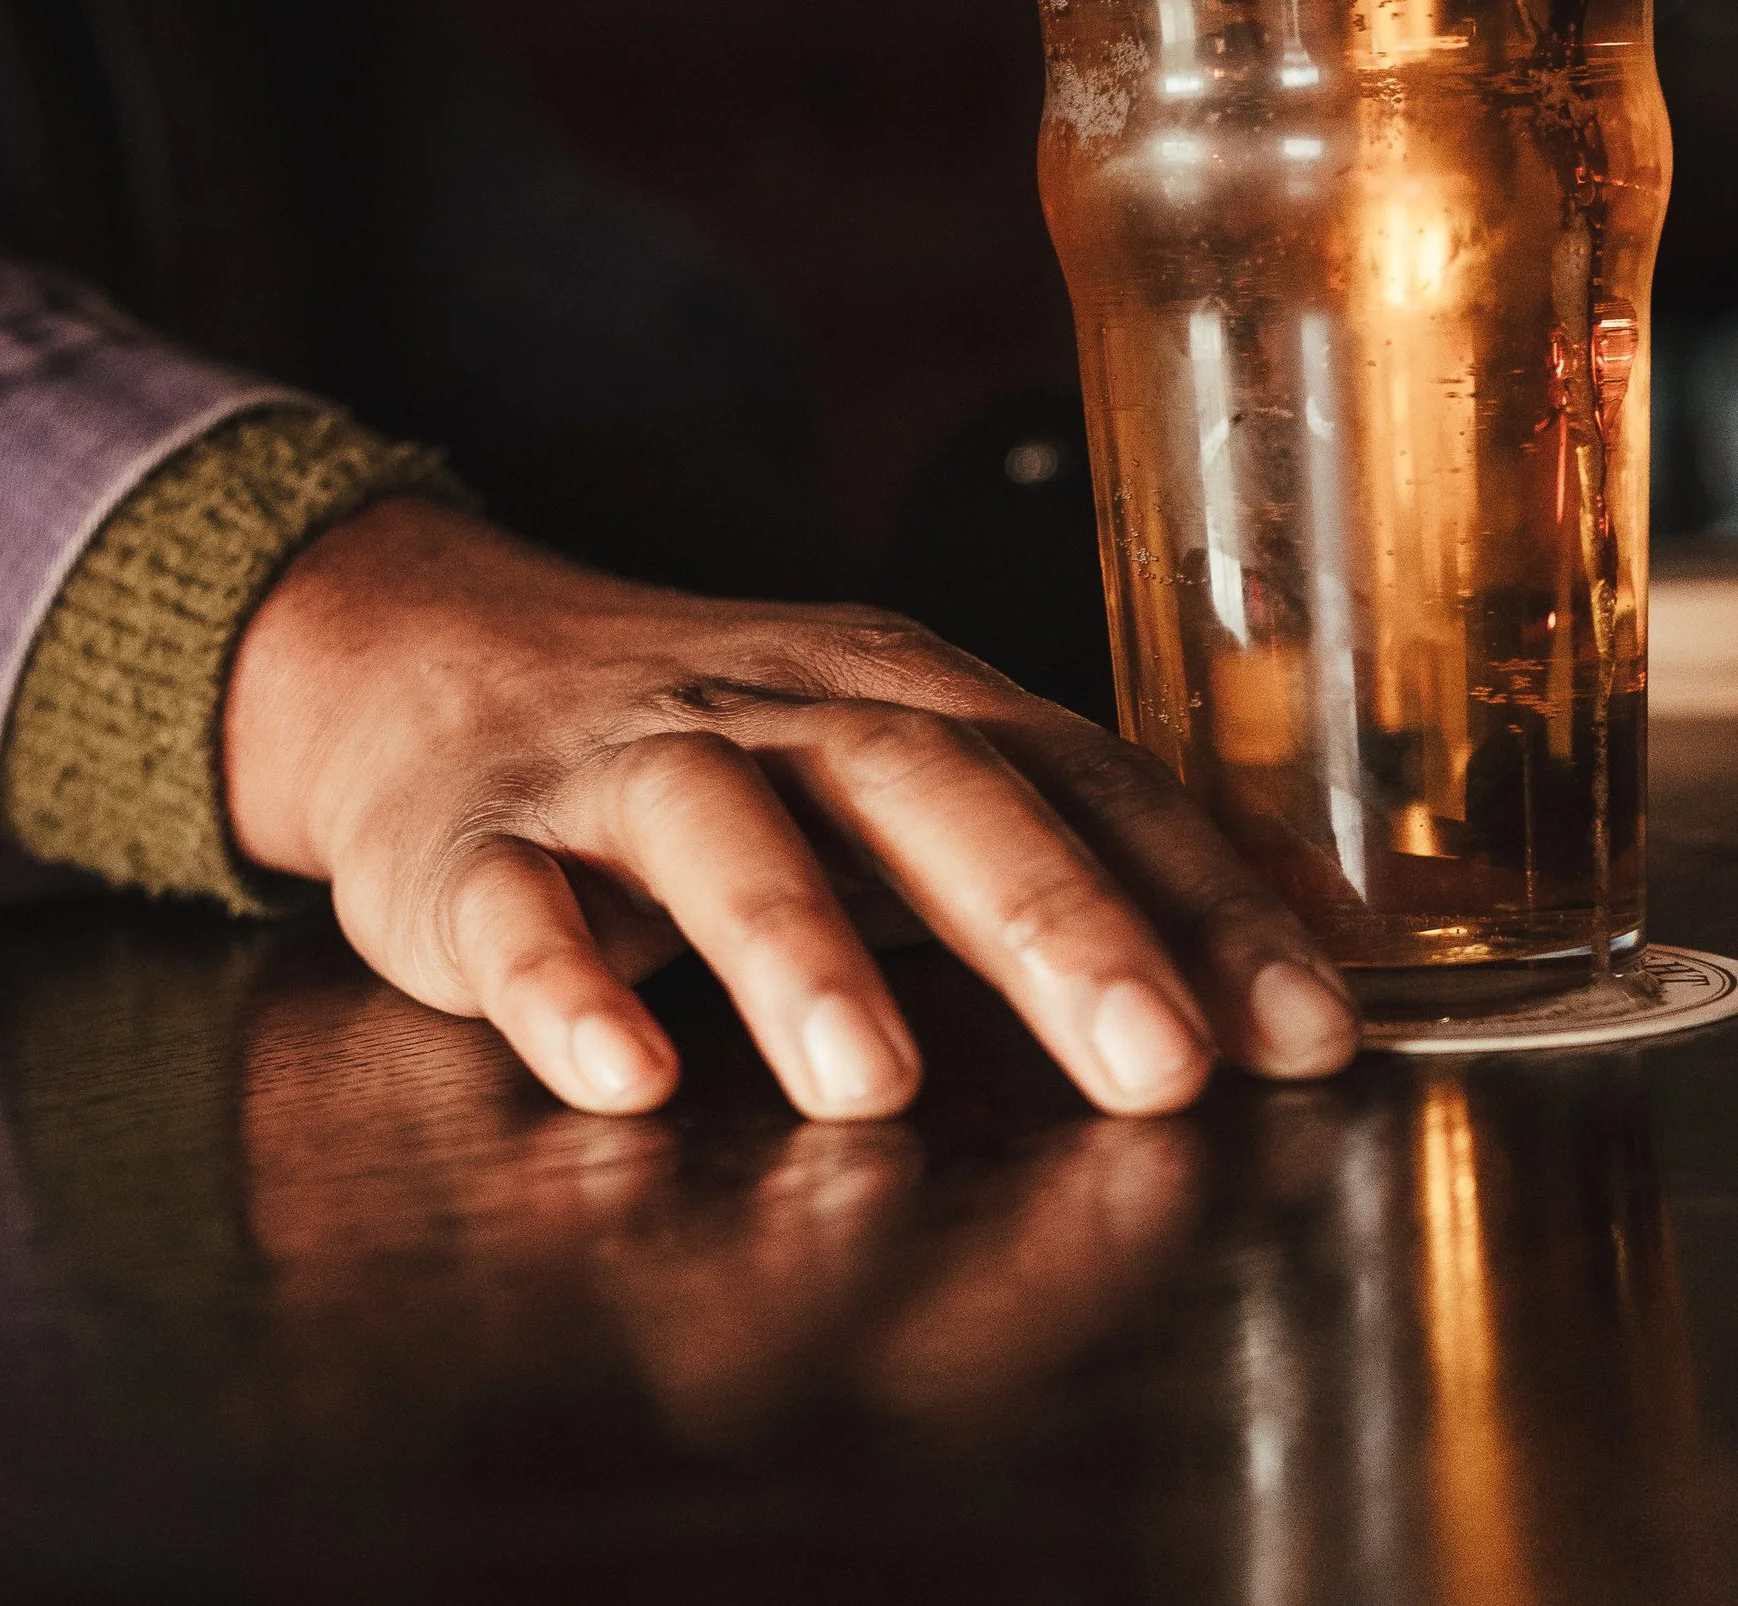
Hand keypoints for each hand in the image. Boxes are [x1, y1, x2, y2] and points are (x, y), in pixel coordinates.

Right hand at [222, 497, 1359, 1123]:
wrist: (423, 655)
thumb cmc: (712, 743)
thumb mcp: (898, 758)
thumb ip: (1082, 843)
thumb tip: (1313, 955)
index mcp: (894, 694)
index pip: (1074, 774)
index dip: (1198, 898)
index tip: (1308, 1032)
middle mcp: (770, 710)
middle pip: (916, 781)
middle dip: (1043, 917)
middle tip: (1154, 1061)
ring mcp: (612, 773)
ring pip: (709, 829)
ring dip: (794, 946)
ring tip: (871, 1082)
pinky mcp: (468, 848)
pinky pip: (508, 909)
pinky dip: (562, 986)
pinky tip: (621, 1072)